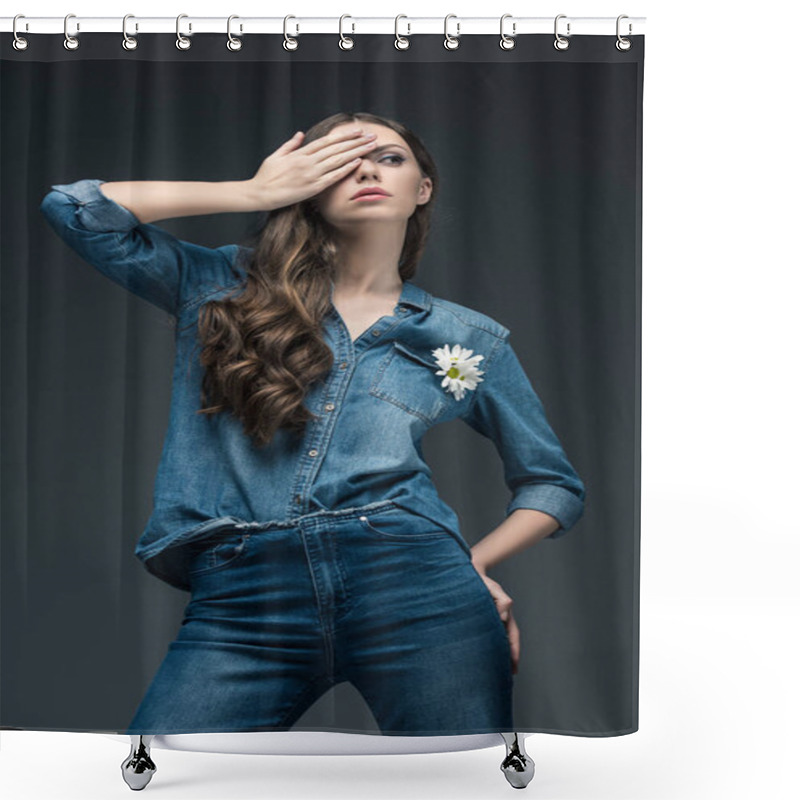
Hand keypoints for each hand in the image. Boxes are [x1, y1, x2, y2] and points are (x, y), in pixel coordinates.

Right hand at [247, 126, 377, 210]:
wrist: (260, 193)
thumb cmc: (266, 176)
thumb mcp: (276, 156)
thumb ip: (290, 145)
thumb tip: (299, 134)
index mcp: (300, 153)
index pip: (327, 141)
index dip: (344, 135)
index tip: (357, 131)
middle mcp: (308, 161)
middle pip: (337, 148)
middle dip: (356, 141)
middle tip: (372, 136)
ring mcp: (311, 174)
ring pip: (338, 160)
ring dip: (356, 152)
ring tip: (370, 146)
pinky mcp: (313, 188)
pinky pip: (333, 177)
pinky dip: (345, 169)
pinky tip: (357, 162)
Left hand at [473, 566, 519, 674]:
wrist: (467, 573)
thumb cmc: (480, 581)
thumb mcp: (493, 588)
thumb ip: (501, 601)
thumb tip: (503, 616)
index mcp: (504, 615)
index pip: (512, 637)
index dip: (513, 653)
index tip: (514, 668)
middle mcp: (497, 620)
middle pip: (504, 644)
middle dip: (505, 660)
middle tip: (504, 679)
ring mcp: (488, 621)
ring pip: (493, 642)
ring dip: (494, 657)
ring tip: (490, 674)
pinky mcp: (476, 621)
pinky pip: (482, 638)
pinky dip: (483, 649)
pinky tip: (476, 658)